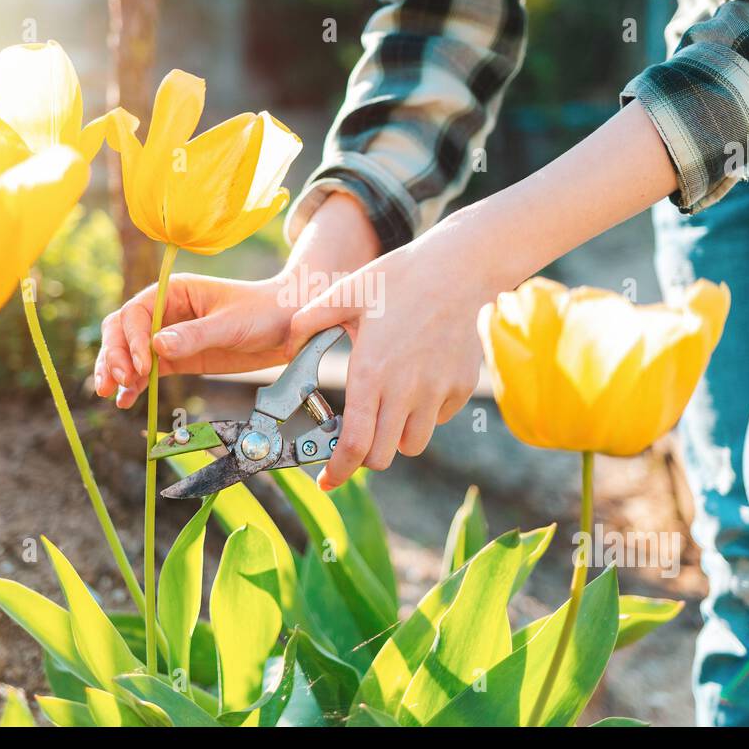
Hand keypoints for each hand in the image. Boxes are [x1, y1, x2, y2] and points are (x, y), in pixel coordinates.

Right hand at [94, 273, 293, 407]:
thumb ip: (195, 335)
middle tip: (115, 382)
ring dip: (117, 371)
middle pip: (123, 331)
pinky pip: (149, 371)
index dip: (132, 339)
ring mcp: (170, 336)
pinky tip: (125, 400)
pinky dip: (135, 385)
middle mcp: (165, 311)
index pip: (136, 313)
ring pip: (130, 352)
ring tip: (110, 394)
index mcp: (173, 291)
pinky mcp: (179, 359)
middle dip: (115, 355)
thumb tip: (158, 346)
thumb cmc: (262, 313)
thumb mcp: (231, 324)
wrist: (288, 327)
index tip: (143, 365)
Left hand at [284, 217, 492, 489]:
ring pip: (412, 444)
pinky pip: (438, 419)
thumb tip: (287, 346)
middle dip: (363, 458)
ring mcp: (438, 391)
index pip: (355, 444)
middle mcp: (406, 390)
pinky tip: (415, 384)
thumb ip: (307, 321)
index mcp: (372, 372)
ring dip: (394, 438)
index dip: (338, 471)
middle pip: (382, 457)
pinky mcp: (461, 387)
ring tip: (386, 408)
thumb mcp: (344, 292)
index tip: (327, 481)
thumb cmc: (398, 278)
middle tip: (354, 441)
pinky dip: (423, 414)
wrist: (459, 268)